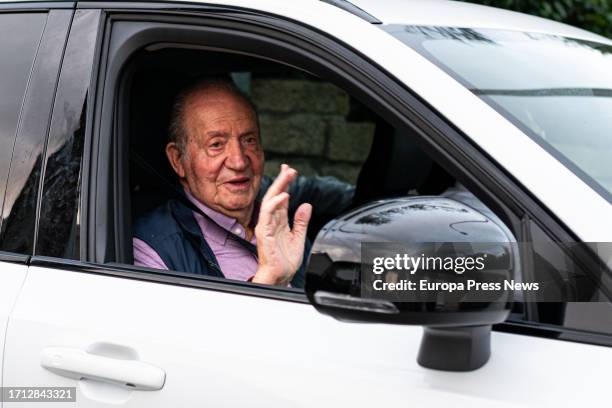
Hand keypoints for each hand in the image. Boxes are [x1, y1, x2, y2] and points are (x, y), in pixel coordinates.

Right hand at [252, 164, 311, 285]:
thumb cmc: (285, 261)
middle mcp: (271, 221)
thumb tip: (306, 205)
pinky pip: (268, 214)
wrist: (280, 277)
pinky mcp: (264, 232)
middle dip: (282, 181)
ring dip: (279, 186)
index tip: (291, 171)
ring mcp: (266, 226)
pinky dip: (275, 203)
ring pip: (270, 200)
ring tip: (288, 175)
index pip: (281, 198)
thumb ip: (301, 221)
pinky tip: (285, 195)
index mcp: (279, 222)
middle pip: (275, 196)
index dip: (286, 184)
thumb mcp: (298, 237)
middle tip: (290, 169)